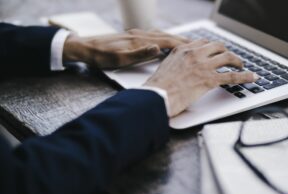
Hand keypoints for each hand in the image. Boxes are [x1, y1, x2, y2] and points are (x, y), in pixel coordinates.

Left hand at [62, 29, 189, 68]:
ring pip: (161, 35)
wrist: (84, 47)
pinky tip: (165, 42)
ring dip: (174, 39)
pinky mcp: (132, 36)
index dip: (182, 45)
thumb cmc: (100, 56)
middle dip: (183, 41)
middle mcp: (139, 34)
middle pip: (166, 36)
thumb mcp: (119, 59)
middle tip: (198, 45)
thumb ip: (139, 54)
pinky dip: (164, 38)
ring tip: (186, 44)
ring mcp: (136, 34)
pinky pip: (153, 35)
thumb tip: (158, 48)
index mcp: (139, 40)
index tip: (196, 48)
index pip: (167, 42)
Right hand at [144, 40, 258, 116]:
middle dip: (226, 51)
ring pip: (227, 57)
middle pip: (217, 46)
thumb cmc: (157, 88)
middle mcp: (194, 54)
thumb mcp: (165, 68)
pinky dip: (245, 76)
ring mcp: (203, 66)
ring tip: (241, 66)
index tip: (216, 52)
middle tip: (230, 59)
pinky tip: (252, 77)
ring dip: (237, 61)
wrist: (155, 97)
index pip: (203, 42)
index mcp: (182, 50)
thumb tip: (180, 69)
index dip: (212, 48)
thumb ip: (176, 63)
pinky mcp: (209, 80)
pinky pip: (232, 76)